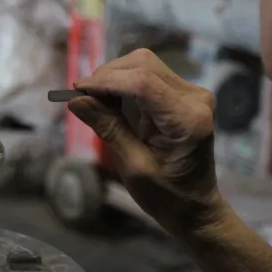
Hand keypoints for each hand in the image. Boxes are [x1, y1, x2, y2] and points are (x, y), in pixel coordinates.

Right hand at [69, 48, 222, 233]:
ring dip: (114, 77)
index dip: (106, 81)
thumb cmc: (166, 196)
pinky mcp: (184, 94)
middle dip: (108, 75)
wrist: (195, 207)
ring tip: (96, 100)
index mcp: (186, 120)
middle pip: (143, 65)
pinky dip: (124, 82)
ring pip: (144, 64)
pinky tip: (111, 100)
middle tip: (83, 97)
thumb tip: (75, 100)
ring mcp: (192, 93)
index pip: (142, 83)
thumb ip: (108, 128)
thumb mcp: (133, 166)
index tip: (76, 89)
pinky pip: (148, 74)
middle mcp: (195, 99)